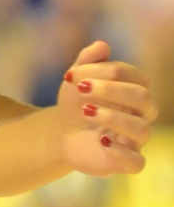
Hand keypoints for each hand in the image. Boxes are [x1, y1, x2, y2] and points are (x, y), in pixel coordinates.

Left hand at [57, 40, 156, 175]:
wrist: (64, 133)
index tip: (72, 76)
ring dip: (113, 117)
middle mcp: (142, 114)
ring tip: (86, 111)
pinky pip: (137, 162)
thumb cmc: (77, 102)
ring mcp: (135, 139)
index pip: (134, 75)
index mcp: (135, 89)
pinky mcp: (126, 161)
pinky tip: (101, 141)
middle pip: (143, 98)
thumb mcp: (76, 80)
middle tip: (81, 89)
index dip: (106, 72)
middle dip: (112, 90)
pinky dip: (121, 152)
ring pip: (141, 129)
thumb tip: (102, 44)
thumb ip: (87, 61)